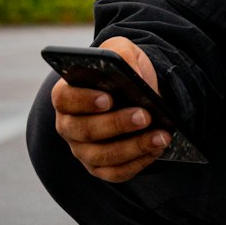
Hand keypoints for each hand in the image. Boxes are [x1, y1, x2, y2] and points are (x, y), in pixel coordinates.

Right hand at [51, 37, 170, 182]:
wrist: (135, 89)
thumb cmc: (121, 69)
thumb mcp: (122, 51)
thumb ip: (122, 56)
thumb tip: (133, 76)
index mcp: (66, 94)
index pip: (64, 99)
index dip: (84, 100)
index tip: (108, 98)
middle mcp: (68, 125)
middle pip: (84, 130)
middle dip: (117, 124)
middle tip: (145, 116)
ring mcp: (81, 150)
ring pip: (101, 156)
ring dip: (133, 147)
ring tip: (161, 136)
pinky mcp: (99, 168)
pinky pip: (115, 173)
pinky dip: (138, 163)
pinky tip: (157, 149)